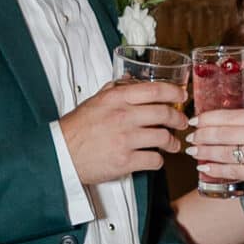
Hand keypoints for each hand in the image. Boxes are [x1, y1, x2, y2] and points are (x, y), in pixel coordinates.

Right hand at [60, 80, 185, 185]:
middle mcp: (123, 116)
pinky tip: (156, 158)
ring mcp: (125, 140)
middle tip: (182, 123)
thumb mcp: (95, 101)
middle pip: (164, 114)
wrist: (61, 153)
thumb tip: (132, 81)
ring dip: (173, 142)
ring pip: (163, 138)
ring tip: (173, 144)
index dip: (174, 92)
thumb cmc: (77, 128)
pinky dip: (159, 160)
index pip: (155, 90)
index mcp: (116, 98)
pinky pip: (154, 160)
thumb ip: (115, 90)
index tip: (182, 96)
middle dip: (179, 119)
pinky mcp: (125, 161)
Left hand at [190, 107, 243, 195]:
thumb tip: (222, 122)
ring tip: (193, 150)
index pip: (227, 116)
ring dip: (203, 152)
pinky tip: (204, 167)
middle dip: (200, 135)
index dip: (206, 118)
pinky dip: (214, 168)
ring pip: (221, 152)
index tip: (194, 120)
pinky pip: (230, 170)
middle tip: (190, 136)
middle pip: (220, 133)